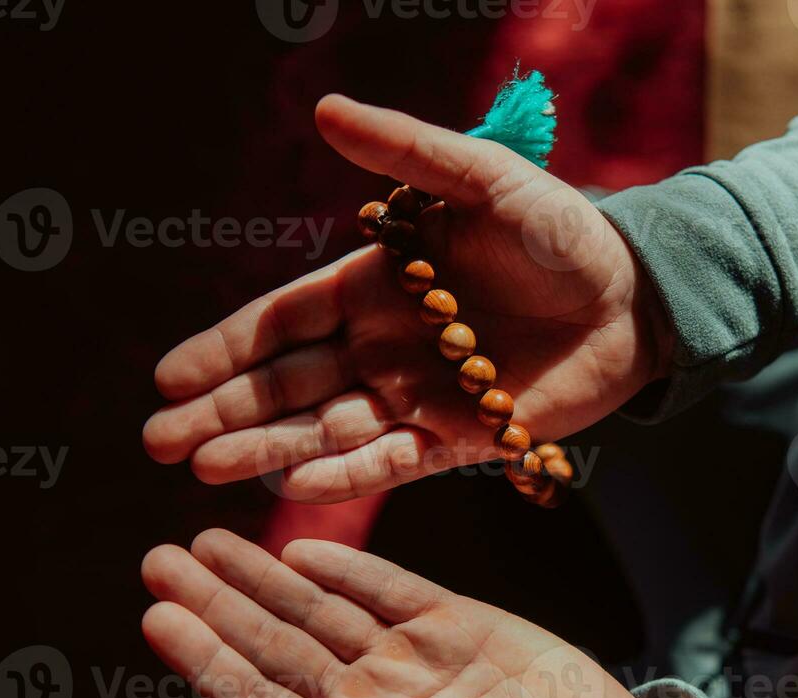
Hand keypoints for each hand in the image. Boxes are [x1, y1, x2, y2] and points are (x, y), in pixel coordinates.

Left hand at [140, 529, 691, 697]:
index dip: (205, 663)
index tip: (154, 621)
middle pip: (273, 647)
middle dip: (216, 604)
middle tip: (157, 562)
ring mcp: (412, 661)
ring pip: (320, 611)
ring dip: (265, 577)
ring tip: (207, 544)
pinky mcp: (460, 626)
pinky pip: (391, 590)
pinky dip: (348, 569)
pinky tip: (303, 549)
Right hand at [142, 95, 669, 501]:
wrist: (636, 297)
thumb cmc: (563, 232)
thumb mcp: (485, 181)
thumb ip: (409, 153)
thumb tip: (326, 110)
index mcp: (376, 284)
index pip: (282, 321)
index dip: (224, 348)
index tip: (166, 377)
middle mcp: (384, 345)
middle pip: (286, 383)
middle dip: (223, 411)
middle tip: (161, 441)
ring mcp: (418, 396)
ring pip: (325, 428)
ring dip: (268, 449)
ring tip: (205, 468)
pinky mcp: (461, 439)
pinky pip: (390, 462)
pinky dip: (344, 475)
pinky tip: (293, 487)